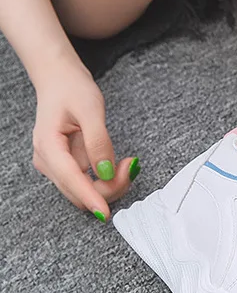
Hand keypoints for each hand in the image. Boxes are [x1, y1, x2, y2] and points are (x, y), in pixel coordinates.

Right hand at [32, 58, 138, 220]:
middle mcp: (49, 161)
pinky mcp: (66, 165)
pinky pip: (87, 181)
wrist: (59, 79)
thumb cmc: (72, 89)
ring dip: (110, 184)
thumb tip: (106, 171)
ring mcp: (56, 165)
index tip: (106, 213)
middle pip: (78, 192)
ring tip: (128, 162)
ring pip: (84, 190)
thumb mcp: (90, 110)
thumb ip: (98, 141)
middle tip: (132, 165)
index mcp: (49, 146)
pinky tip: (118, 164)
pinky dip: (106, 178)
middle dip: (109, 187)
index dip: (91, 198)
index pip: (71, 180)